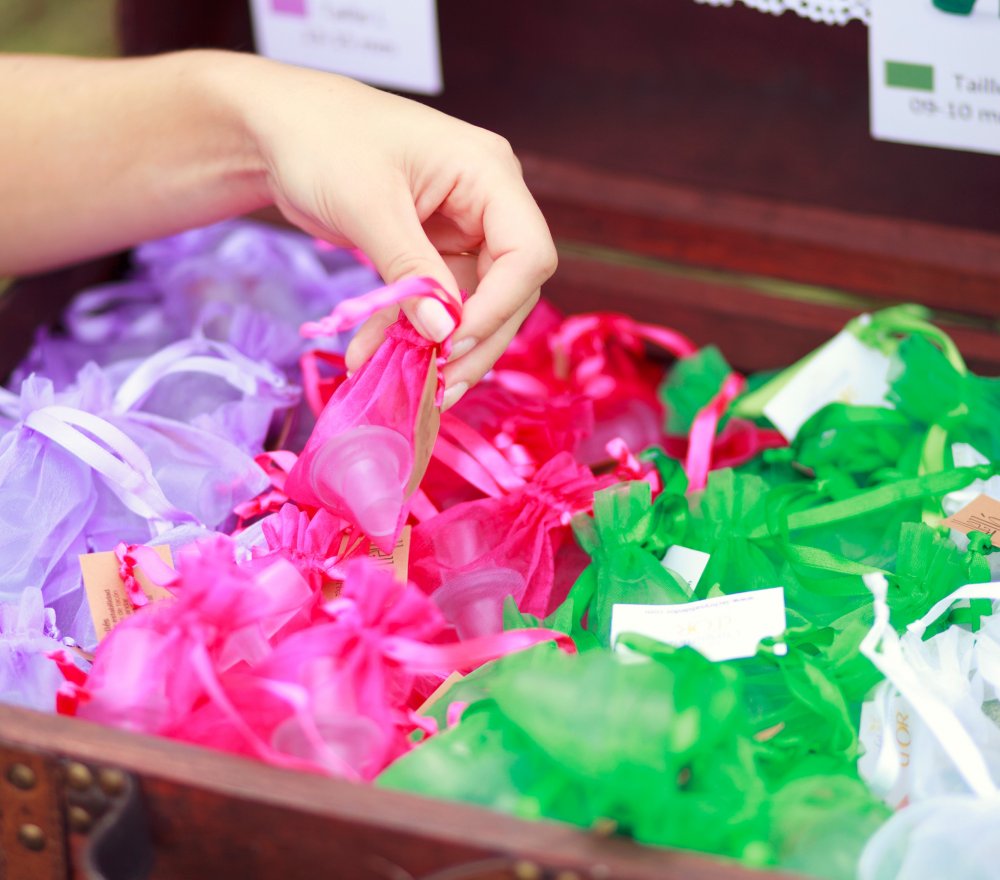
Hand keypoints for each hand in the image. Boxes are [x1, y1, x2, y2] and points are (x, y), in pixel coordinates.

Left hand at [231, 57, 556, 408]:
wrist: (277, 128)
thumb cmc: (323, 140)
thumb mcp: (368, 206)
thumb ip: (411, 270)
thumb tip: (444, 332)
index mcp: (490, 174)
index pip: (527, 254)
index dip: (500, 306)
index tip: (453, 342)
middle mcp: (488, 203)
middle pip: (510, 288)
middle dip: (476, 339)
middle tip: (441, 384)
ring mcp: (463, 229)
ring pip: (474, 304)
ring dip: (440, 344)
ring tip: (412, 383)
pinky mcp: (434, 250)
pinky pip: (435, 302)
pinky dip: (409, 330)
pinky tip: (372, 355)